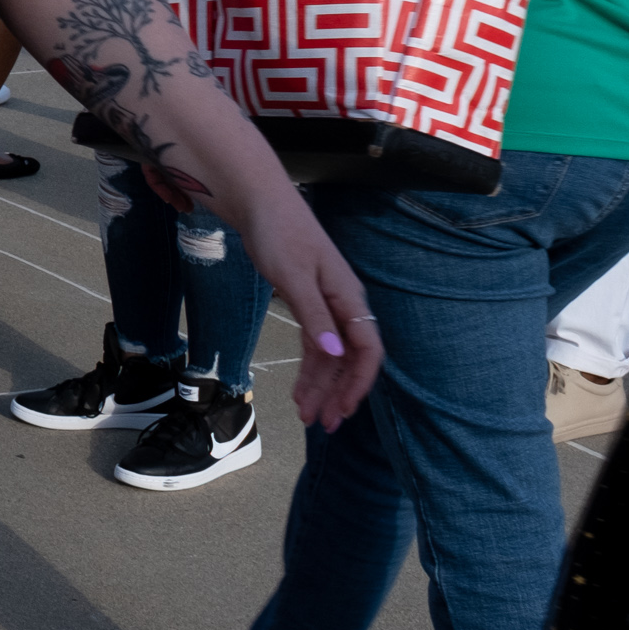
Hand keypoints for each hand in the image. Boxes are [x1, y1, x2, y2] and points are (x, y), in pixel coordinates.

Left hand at [237, 192, 382, 430]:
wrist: (261, 204)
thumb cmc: (279, 233)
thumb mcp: (294, 276)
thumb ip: (315, 316)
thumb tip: (335, 353)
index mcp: (348, 298)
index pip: (367, 350)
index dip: (358, 382)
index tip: (342, 409)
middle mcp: (343, 305)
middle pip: (349, 359)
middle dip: (337, 393)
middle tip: (321, 425)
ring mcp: (327, 306)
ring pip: (331, 356)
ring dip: (321, 387)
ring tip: (307, 416)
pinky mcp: (309, 303)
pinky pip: (316, 344)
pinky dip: (310, 368)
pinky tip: (302, 389)